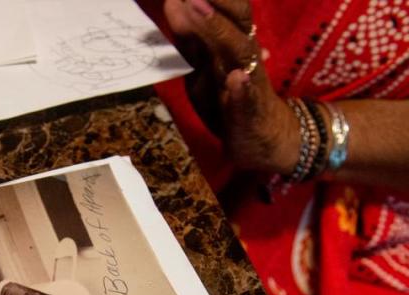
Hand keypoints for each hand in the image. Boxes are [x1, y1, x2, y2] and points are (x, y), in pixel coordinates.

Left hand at [163, 0, 299, 173]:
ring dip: (217, 29)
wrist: (264, 138)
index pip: (225, 8)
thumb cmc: (229, 97)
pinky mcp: (250, 113)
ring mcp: (248, 82)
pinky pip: (247, 99)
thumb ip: (190, 38)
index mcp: (232, 42)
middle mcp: (242, 55)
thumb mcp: (204, 65)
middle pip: (235, 20)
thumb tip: (173, 3)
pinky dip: (242, 89)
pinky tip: (237, 78)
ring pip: (237, 52)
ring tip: (196, 5)